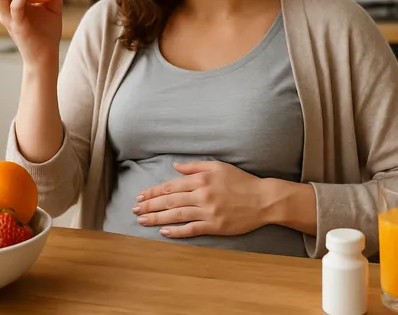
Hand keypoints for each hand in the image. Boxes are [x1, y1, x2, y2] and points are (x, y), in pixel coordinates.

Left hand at [132, 161, 267, 238]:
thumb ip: (195, 166)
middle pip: (170, 201)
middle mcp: (202, 195)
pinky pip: (191, 229)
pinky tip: (163, 232)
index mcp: (202, 179)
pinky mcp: (215, 226)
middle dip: (149, 205)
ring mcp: (208, 212)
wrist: (263, 199)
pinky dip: (176, 231)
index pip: (171, 186)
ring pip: (176, 215)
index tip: (140, 195)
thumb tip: (175, 167)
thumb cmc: (241, 181)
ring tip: (142, 220)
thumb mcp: (218, 166)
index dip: (153, 191)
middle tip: (134, 209)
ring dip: (157, 218)